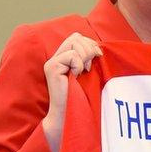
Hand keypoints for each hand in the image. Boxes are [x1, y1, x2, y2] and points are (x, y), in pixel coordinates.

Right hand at [41, 33, 102, 151]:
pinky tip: (76, 76)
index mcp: (63, 57)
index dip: (90, 44)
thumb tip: (98, 47)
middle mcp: (56, 58)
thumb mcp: (89, 73)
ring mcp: (52, 62)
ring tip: (84, 71)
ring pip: (74, 44)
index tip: (97, 58)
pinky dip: (79, 65)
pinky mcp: (52, 68)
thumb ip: (89, 58)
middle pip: (76, 37)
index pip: (77, 37)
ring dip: (85, 57)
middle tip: (92, 66)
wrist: (71, 114)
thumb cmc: (83, 96)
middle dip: (90, 49)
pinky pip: (72, 56)